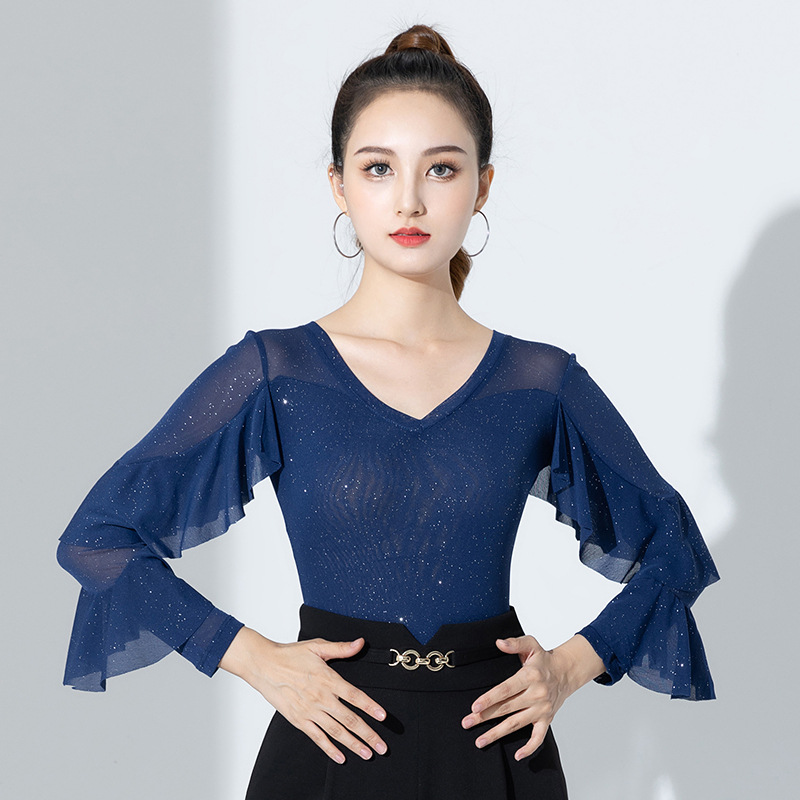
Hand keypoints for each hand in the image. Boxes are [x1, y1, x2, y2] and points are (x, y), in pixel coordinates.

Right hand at [219, 627, 387, 763]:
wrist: (264, 665)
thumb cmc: (290, 654)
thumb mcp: (317, 646)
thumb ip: (341, 648)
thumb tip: (360, 643)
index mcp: (328, 679)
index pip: (354, 695)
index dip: (370, 706)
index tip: (383, 716)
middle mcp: (321, 698)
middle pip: (349, 719)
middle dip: (368, 734)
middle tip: (381, 746)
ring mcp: (309, 711)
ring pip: (336, 731)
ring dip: (353, 744)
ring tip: (367, 753)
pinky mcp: (298, 720)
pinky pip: (317, 737)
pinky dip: (329, 748)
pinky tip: (340, 756)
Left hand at [460, 633, 585, 760]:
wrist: (566, 672)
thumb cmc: (544, 659)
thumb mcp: (531, 644)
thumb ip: (514, 643)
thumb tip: (498, 643)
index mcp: (530, 676)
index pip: (506, 689)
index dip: (490, 698)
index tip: (475, 706)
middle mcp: (536, 694)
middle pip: (506, 708)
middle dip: (485, 717)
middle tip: (467, 723)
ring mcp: (542, 709)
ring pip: (516, 724)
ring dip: (497, 733)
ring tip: (480, 741)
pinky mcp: (547, 719)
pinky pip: (538, 738)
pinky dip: (529, 748)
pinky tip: (517, 755)